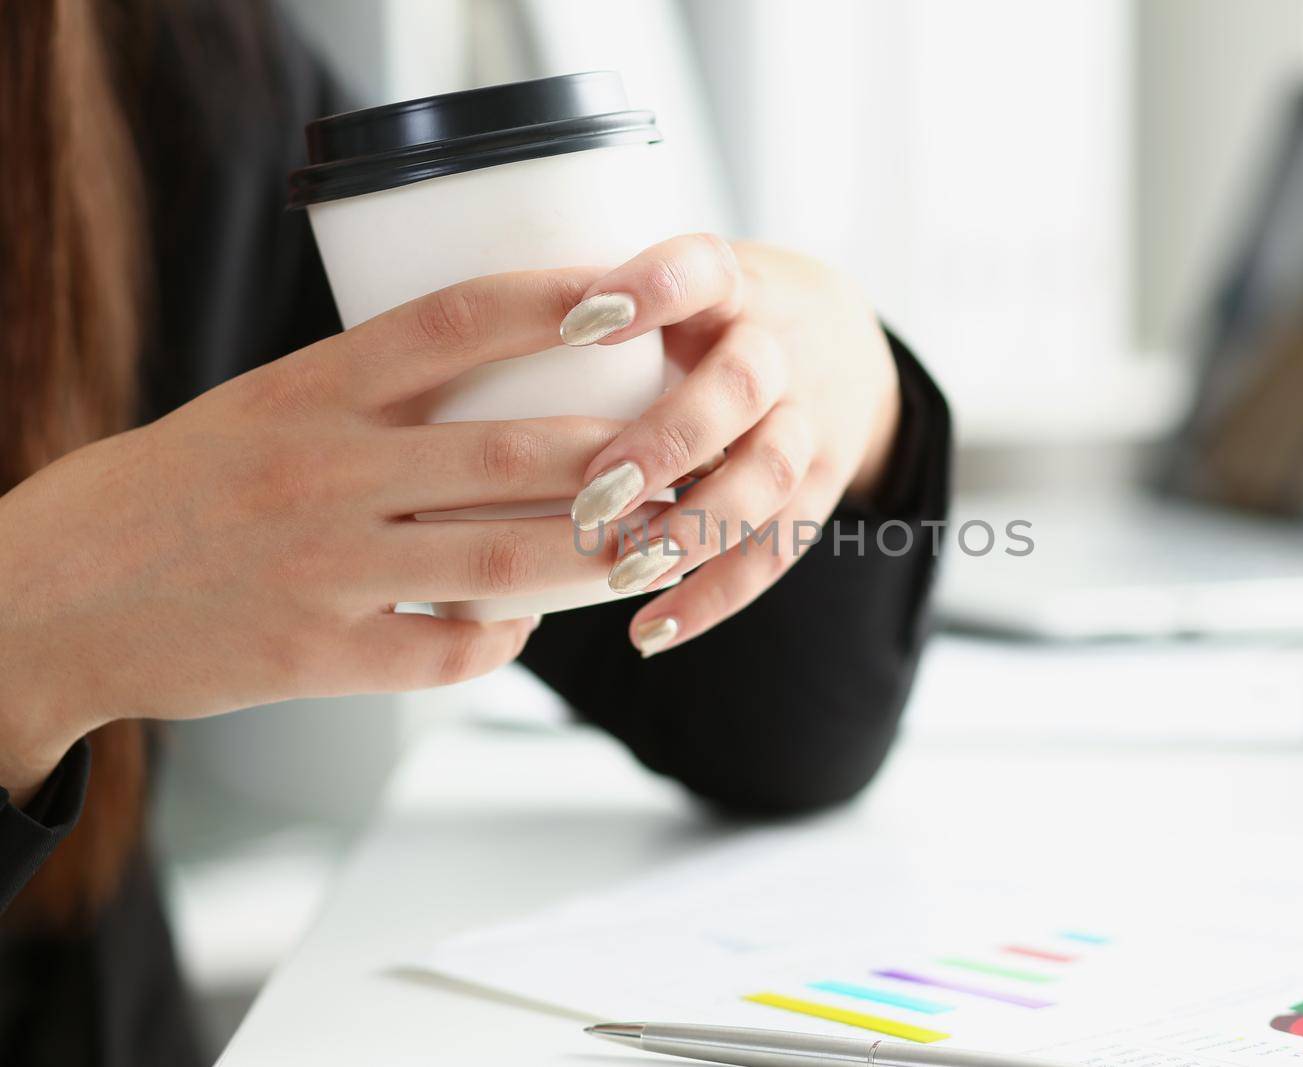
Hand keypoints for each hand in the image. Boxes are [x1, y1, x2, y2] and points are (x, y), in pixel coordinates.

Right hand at [0, 269, 641, 802]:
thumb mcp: (261, 410)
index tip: (630, 299)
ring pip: (506, 561)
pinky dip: (505, 638)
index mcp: (307, 389)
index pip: (456, 321)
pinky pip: (450, 652)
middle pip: (512, 452)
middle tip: (686, 457)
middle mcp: (322, 470)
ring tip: (648, 548)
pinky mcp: (316, 657)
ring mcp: (322, 568)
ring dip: (596, 559)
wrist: (51, 597)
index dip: (555, 303)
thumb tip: (498, 392)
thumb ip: (369, 401)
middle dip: (620, 458)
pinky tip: (522, 622)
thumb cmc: (172, 493)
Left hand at [559, 235, 900, 657]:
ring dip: (694, 528)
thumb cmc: (713, 318)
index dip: (650, 292)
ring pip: (769, 474)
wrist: (847, 343)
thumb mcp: (677, 287)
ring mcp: (810, 419)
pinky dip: (715, 594)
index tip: (577, 322)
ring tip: (622, 571)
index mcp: (733, 283)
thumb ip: (596, 307)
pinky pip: (778, 547)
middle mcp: (780, 347)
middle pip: (741, 385)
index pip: (703, 270)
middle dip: (667, 442)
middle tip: (593, 492)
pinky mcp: (823, 486)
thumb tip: (446, 350)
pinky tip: (651, 629)